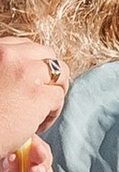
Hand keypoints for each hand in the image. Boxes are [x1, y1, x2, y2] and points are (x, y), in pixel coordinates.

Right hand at [0, 37, 65, 165]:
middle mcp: (10, 55)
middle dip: (48, 74)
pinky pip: (58, 97)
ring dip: (55, 91)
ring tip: (42, 110)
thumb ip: (4, 71)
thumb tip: (21, 79)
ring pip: (60, 73)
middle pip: (47, 54)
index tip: (28, 80)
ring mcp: (26, 72)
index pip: (24, 46)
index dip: (31, 63)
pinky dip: (52, 113)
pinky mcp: (38, 95)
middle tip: (41, 94)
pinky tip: (37, 126)